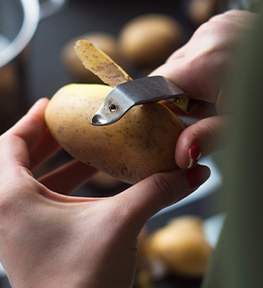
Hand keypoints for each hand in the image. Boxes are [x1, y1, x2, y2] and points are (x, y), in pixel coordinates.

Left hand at [0, 99, 209, 287]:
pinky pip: (36, 202)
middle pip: (17, 160)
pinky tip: (85, 183)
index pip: (11, 143)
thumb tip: (192, 172)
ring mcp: (13, 230)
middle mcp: (5, 212)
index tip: (48, 105)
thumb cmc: (84, 281)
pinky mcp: (26, 244)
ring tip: (83, 150)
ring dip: (56, 165)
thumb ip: (158, 191)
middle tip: (69, 124)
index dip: (31, 120)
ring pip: (28, 183)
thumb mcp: (122, 222)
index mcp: (13, 197)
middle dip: (46, 139)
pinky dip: (58, 187)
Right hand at [150, 9, 255, 168]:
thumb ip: (207, 137)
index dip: (159, 108)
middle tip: (207, 106)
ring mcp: (216, 26)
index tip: (172, 121)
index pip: (154, 87)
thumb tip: (180, 154)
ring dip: (191, 80)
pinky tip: (221, 75)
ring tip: (218, 90)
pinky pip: (196, 50)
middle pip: (167, 75)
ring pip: (181, 62)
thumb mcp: (241, 124)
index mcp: (207, 62)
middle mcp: (208, 37)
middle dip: (178, 96)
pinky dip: (202, 67)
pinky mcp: (222, 24)